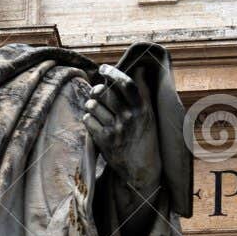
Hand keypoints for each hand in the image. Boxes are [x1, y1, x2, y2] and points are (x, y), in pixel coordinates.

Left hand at [83, 65, 161, 197]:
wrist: (141, 167)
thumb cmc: (144, 136)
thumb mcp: (149, 114)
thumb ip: (143, 92)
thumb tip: (139, 69)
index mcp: (142, 109)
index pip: (126, 84)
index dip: (113, 73)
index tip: (104, 68)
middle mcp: (129, 118)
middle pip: (104, 92)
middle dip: (97, 90)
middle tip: (97, 92)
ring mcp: (116, 129)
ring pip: (92, 105)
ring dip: (91, 105)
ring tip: (96, 109)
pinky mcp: (103, 140)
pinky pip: (87, 119)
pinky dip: (88, 118)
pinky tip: (95, 122)